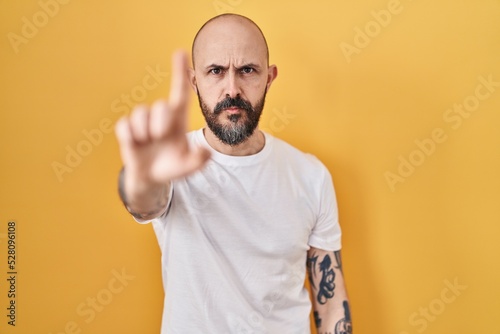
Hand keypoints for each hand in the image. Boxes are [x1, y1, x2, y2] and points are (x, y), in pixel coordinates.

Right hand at [115, 50, 209, 195]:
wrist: (151, 178)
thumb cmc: (173, 167)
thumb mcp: (189, 167)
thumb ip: (199, 161)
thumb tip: (205, 153)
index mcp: (178, 119)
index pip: (180, 92)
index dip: (179, 72)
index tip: (180, 52)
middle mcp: (160, 116)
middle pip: (161, 106)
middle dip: (161, 125)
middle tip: (161, 139)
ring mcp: (142, 121)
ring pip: (141, 114)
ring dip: (145, 133)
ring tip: (148, 143)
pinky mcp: (127, 129)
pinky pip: (125, 126)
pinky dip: (130, 138)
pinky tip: (136, 145)